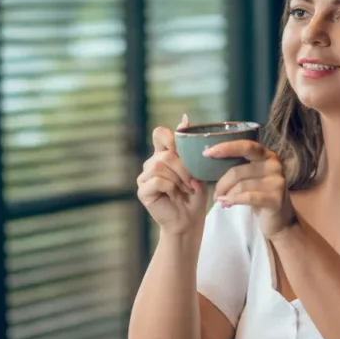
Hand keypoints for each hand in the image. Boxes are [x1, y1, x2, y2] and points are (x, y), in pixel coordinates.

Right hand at [136, 114, 207, 233]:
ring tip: (185, 189)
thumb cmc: (194, 195)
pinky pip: (157, 180)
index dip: (171, 137)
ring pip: (160, 165)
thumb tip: (184, 118)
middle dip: (184, 168)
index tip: (183, 149)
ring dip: (178, 178)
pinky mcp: (143, 191)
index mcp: (163, 155)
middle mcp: (152, 163)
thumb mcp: (196, 168)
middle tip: (192, 182)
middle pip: (165, 153)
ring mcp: (145, 177)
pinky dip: (170, 187)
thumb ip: (188, 147)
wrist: (190, 220)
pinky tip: (175, 195)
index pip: (160, 133)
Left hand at [207, 140, 295, 238]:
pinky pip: (248, 197)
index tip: (207, 153)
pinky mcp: (276, 198)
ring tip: (222, 202)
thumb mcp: (250, 177)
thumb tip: (211, 162)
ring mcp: (277, 182)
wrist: (278, 219)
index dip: (226, 148)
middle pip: (238, 170)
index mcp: (267, 155)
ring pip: (241, 185)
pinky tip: (226, 204)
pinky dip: (234, 200)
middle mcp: (274, 165)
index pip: (246, 146)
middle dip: (222, 183)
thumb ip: (238, 167)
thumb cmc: (260, 195)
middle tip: (215, 194)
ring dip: (227, 195)